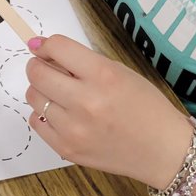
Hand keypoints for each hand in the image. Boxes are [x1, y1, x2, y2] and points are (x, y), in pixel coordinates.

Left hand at [25, 35, 191, 187]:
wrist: (162, 150)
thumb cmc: (146, 107)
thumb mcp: (121, 72)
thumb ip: (84, 62)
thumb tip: (45, 51)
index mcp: (103, 76)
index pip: (57, 47)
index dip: (46, 45)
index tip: (44, 48)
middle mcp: (86, 101)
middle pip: (37, 73)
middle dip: (38, 66)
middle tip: (47, 69)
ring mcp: (74, 128)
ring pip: (33, 97)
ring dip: (42, 91)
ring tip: (62, 95)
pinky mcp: (67, 149)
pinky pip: (36, 121)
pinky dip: (44, 114)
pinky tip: (62, 114)